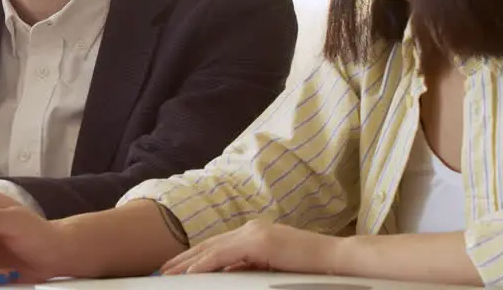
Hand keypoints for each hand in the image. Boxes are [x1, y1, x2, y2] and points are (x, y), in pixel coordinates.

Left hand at [160, 219, 344, 275]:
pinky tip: (192, 273)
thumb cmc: (310, 265)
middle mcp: (250, 229)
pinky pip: (225, 256)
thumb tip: (227, 274)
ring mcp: (255, 233)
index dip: (195, 255)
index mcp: (254, 233)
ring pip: (213, 249)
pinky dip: (206, 264)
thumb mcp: (273, 265)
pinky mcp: (260, 242)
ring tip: (170, 273)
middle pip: (210, 244)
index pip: (217, 245)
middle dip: (185, 258)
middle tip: (164, 269)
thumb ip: (250, 266)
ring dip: (189, 262)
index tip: (178, 266)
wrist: (337, 259)